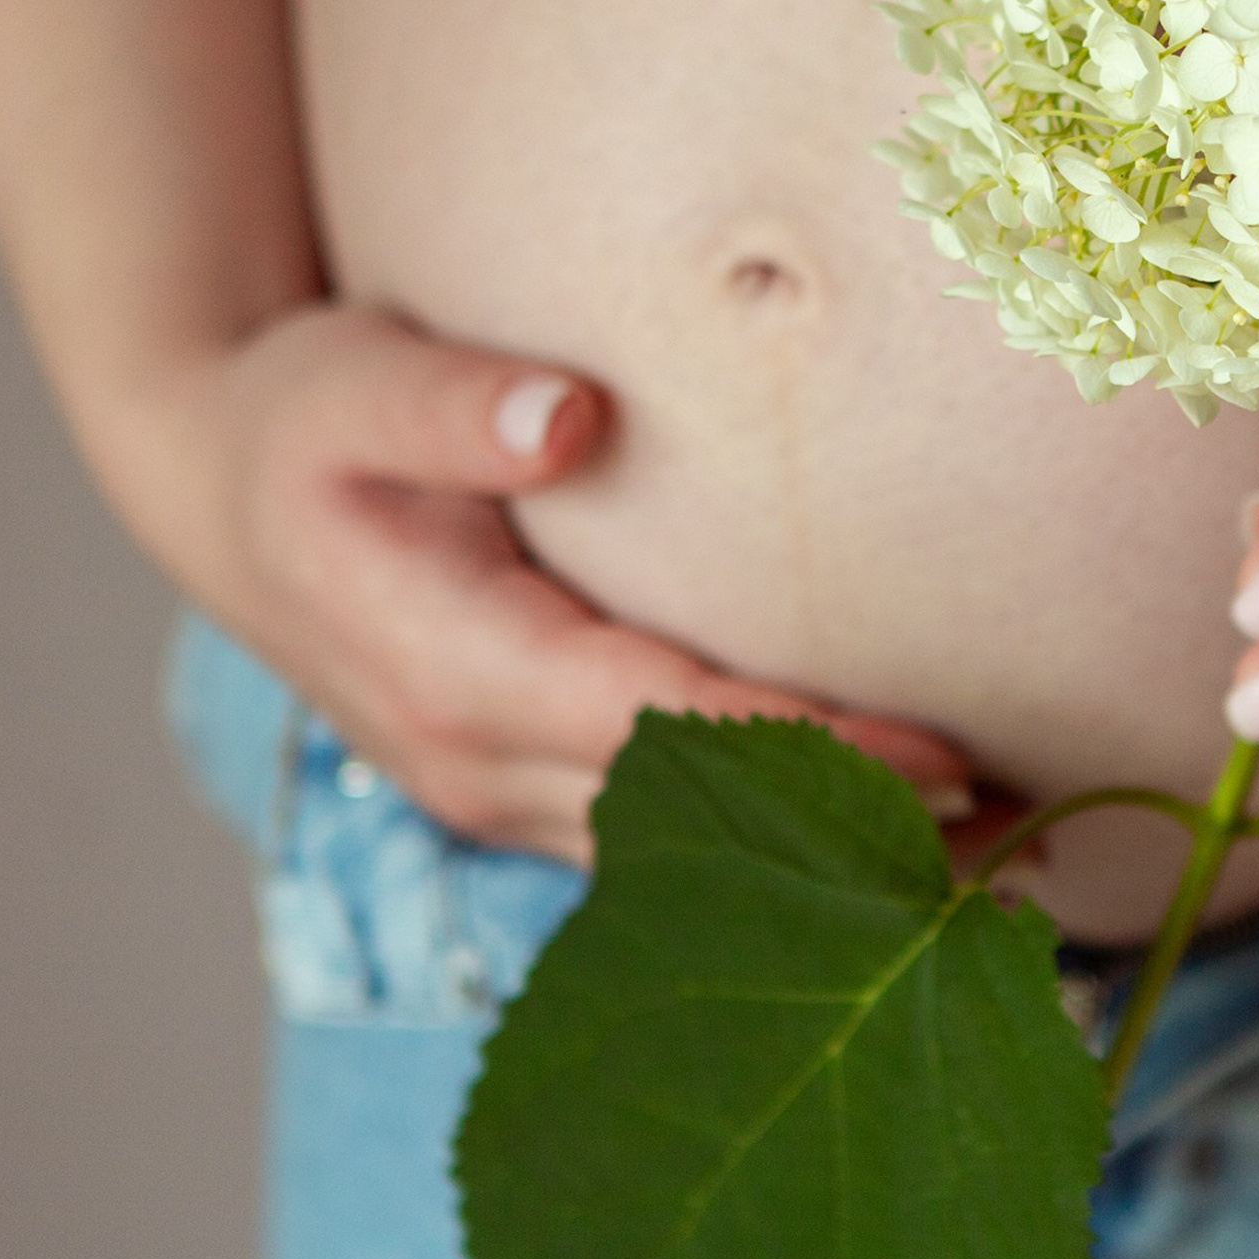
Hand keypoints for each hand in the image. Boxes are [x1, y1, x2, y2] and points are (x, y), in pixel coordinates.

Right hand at [116, 301, 972, 863]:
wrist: (231, 500)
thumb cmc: (301, 430)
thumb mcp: (346, 387)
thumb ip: (454, 404)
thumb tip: (572, 417)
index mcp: (454, 671)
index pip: (662, 731)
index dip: (805, 751)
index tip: (940, 757)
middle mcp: (479, 767)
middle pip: (697, 830)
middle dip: (854, 839)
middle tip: (1027, 846)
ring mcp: (500, 799)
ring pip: (687, 867)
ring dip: (831, 872)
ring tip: (1000, 870)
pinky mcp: (527, 797)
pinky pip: (665, 855)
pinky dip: (776, 861)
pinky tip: (891, 852)